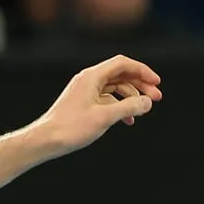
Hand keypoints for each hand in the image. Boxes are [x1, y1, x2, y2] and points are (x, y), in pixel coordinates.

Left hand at [34, 55, 161, 156]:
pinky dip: (120, 106)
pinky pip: (107, 99)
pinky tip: (128, 120)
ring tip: (144, 110)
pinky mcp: (84, 103)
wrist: (46, 140)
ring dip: (132, 97)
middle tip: (157, 98)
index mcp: (91, 77)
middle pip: (120, 75)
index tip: (157, 83)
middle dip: (140, 84)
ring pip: (115, 87)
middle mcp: (88, 80)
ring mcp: (85, 91)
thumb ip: (129, 107)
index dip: (142, 70)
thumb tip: (148, 102)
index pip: (122, 64)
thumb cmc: (71, 128)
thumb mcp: (105, 117)